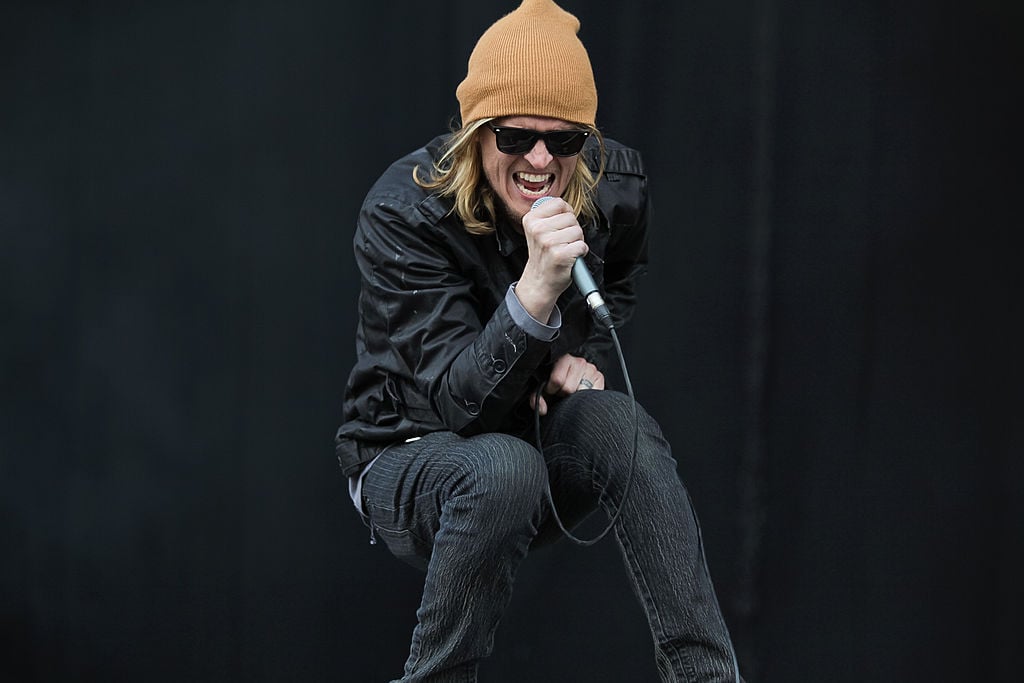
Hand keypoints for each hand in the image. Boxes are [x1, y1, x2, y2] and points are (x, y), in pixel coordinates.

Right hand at [515, 198, 587, 322]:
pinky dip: (580, 252)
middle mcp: (537, 229)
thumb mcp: (538, 230)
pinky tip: (569, 258)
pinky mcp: (560, 255)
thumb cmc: (544, 255)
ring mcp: (548, 242)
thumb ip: (550, 215)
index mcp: (531, 219)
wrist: (540, 282)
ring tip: (565, 250)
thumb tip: (566, 205)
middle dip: (572, 229)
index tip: (559, 227)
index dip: (565, 214)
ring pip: (578, 231)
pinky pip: (582, 245)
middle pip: (571, 217)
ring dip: (576, 241)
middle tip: (561, 242)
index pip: (559, 203)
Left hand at [528, 353, 604, 415]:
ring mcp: (591, 368)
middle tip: (563, 392)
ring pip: (581, 391)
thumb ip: (537, 398)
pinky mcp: (600, 377)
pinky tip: (581, 393)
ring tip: (572, 392)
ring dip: (575, 396)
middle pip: (569, 388)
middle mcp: (578, 361)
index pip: (557, 379)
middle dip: (564, 394)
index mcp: (562, 359)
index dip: (552, 389)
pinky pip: (593, 393)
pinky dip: (586, 396)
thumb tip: (542, 409)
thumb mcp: (544, 389)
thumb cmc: (557, 385)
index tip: (552, 390)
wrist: (572, 381)